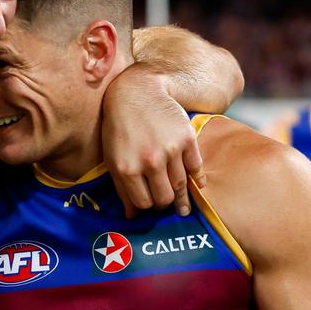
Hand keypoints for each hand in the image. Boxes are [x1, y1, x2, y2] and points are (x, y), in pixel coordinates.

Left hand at [102, 66, 203, 217]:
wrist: (138, 92)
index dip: (147, 207)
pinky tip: (198, 186)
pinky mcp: (187, 138)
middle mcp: (149, 161)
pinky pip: (196, 167)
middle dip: (165, 205)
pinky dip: (198, 180)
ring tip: (184, 208)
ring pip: (180, 186)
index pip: (143, 203)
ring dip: (182, 199)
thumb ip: (122, 188)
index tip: (151, 206)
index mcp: (127, 168)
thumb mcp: (112, 157)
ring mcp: (170, 150)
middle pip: (164, 198)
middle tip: (167, 206)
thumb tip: (132, 217)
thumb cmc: (119, 127)